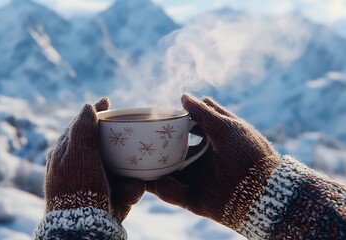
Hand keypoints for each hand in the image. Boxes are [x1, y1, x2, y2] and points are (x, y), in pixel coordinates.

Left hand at [44, 98, 144, 222]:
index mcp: (67, 152)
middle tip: (130, 137)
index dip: (95, 112)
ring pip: (121, 163)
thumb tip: (87, 106)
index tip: (108, 101)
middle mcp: (82, 164)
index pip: (81, 125)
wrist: (83, 225)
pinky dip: (131, 189)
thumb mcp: (77, 153)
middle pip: (106, 143)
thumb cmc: (76, 186)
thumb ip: (82, 128)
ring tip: (127, 182)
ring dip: (129, 171)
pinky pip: (129, 185)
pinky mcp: (113, 195)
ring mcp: (98, 180)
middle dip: (120, 144)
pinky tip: (128, 194)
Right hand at [147, 93, 279, 227]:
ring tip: (134, 158)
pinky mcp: (193, 199)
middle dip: (158, 145)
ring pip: (169, 171)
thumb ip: (204, 112)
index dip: (174, 123)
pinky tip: (142, 179)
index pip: (188, 129)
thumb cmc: (247, 154)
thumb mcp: (226, 127)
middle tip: (140, 138)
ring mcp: (197, 179)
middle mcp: (203, 159)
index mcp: (213, 141)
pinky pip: (170, 192)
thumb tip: (183, 96)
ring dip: (152, 166)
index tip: (157, 118)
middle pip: (175, 150)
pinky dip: (156, 187)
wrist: (262, 192)